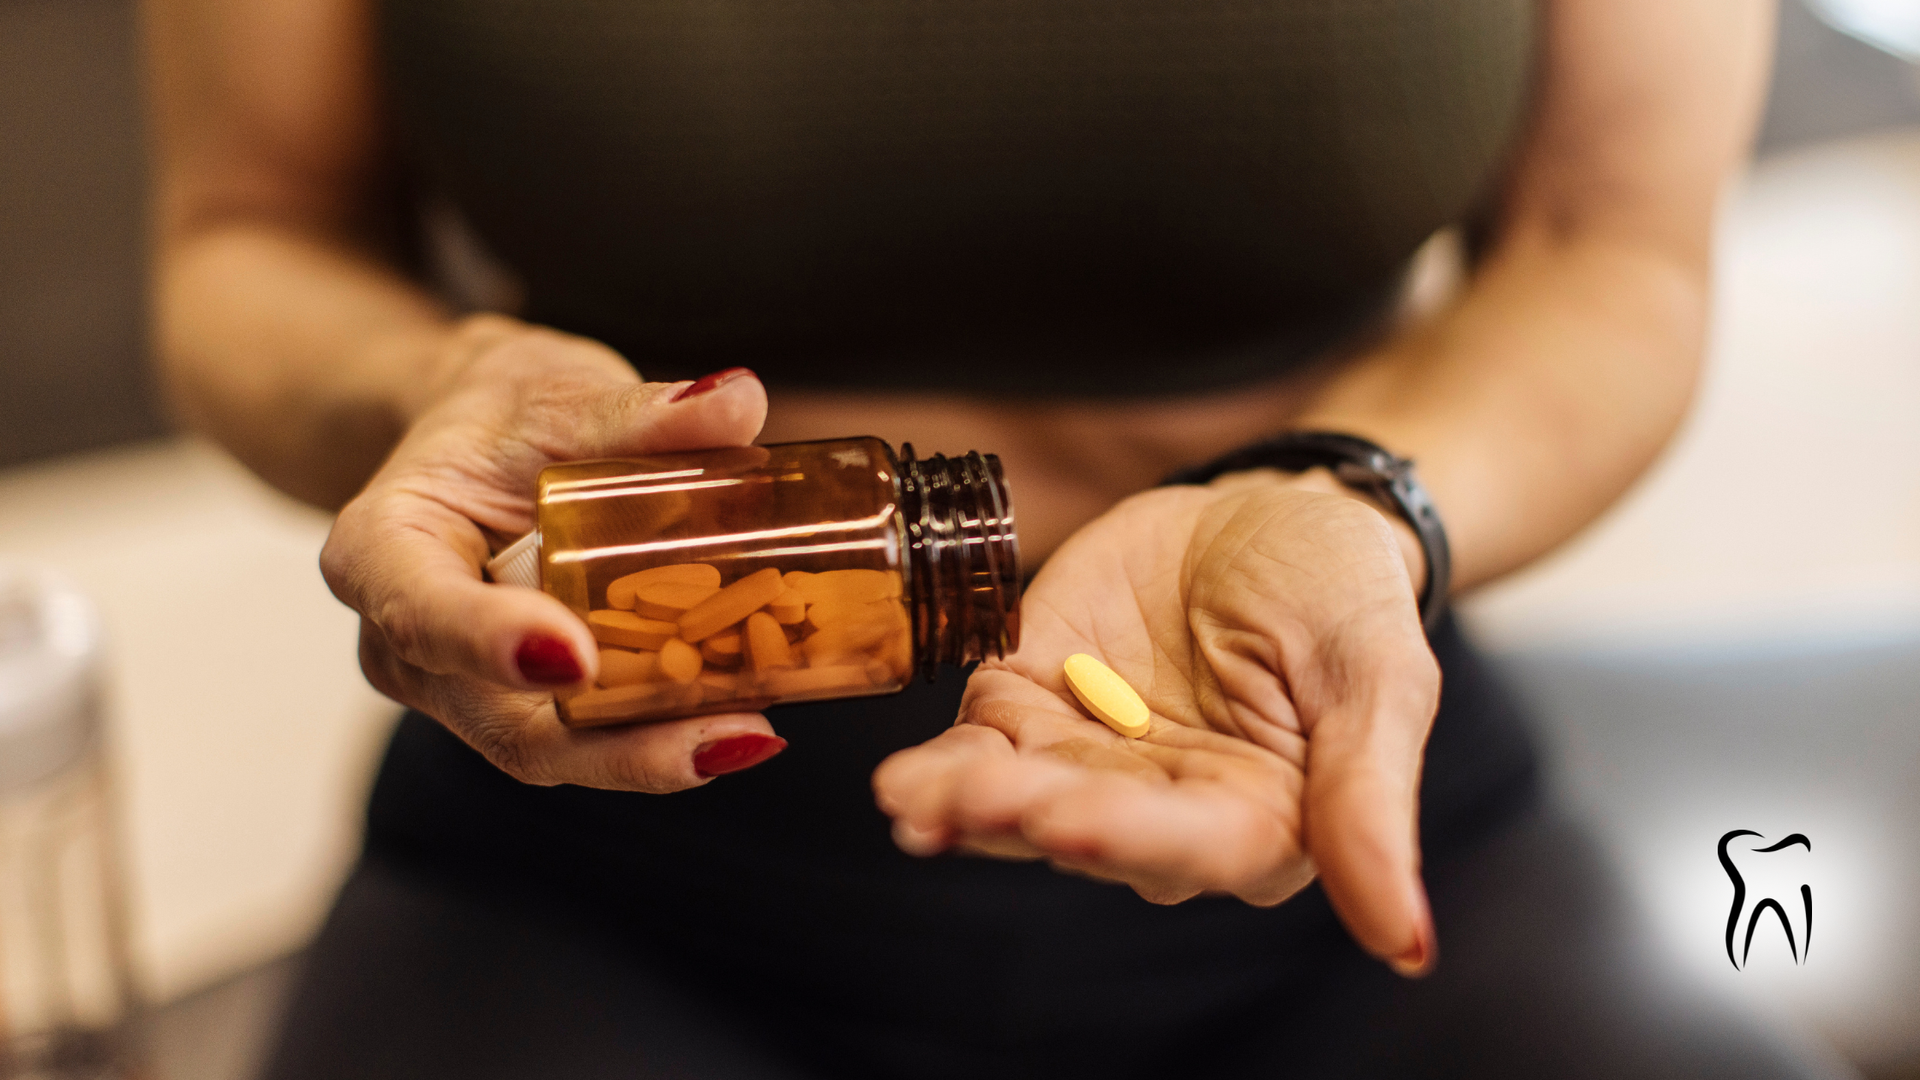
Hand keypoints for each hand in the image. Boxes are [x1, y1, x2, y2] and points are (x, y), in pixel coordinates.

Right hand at [320, 316, 784, 790]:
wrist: (491, 444)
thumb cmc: (505, 417)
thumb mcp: (557, 392)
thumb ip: (635, 410)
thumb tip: (735, 401)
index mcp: (382, 552)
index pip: (423, 611)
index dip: (490, 644)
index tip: (575, 658)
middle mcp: (412, 644)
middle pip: (501, 722)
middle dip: (612, 747)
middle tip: (722, 735)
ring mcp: (473, 689)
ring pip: (557, 747)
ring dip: (655, 752)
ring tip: (750, 735)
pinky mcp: (537, 707)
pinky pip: (597, 733)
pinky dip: (667, 731)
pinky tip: (746, 719)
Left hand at [872, 471, 1440, 973]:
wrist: (1274, 510)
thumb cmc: (1344, 597)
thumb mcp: (1381, 679)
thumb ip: (1371, 805)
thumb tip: (1406, 946)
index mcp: (1262, 822)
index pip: (1192, 846)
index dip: (1130, 838)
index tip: (1071, 824)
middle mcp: (1165, 811)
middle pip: (1089, 829)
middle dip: (1027, 817)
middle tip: (977, 802)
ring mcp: (1091, 761)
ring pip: (1019, 800)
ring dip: (966, 804)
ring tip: (912, 799)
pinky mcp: (1033, 703)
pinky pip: (980, 746)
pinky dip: (939, 765)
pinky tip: (903, 782)